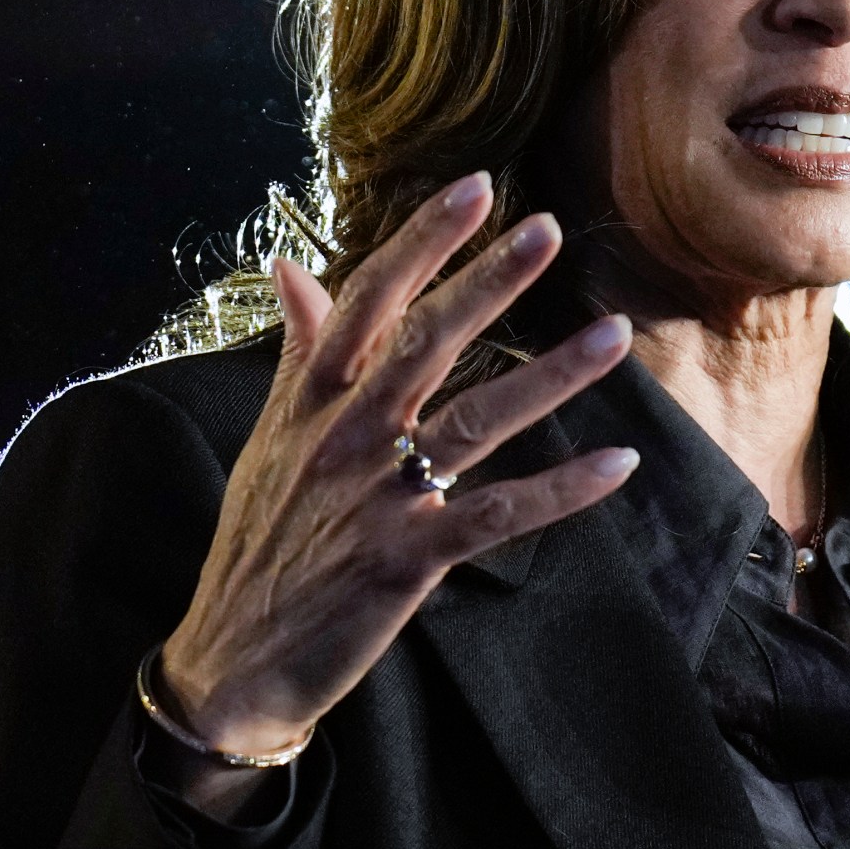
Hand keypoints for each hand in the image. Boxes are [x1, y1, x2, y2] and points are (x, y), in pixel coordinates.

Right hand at [153, 172, 638, 803]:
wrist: (232, 661)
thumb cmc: (260, 542)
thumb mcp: (269, 437)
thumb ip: (297, 350)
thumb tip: (289, 266)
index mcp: (309, 400)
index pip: (366, 299)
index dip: (421, 241)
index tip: (476, 187)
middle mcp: (342, 437)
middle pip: (424, 342)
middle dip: (487, 281)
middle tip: (548, 228)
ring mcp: (375, 498)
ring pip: (475, 420)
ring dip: (550, 376)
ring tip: (613, 333)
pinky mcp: (406, 560)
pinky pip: (497, 515)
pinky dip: (560, 490)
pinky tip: (618, 464)